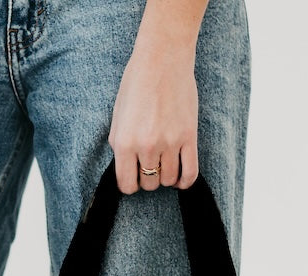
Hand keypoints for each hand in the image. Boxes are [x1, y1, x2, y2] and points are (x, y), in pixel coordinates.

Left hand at [108, 7, 204, 193]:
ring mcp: (170, 143)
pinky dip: (185, 181)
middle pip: (149, 184)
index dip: (129, 184)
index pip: (127, 185)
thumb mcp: (117, 118)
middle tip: (149, 164)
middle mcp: (147, 147)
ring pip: (168, 180)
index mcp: (125, 143)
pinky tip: (180, 180)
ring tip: (164, 164)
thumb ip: (119, 146)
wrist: (163, 58)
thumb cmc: (137, 84)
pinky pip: (190, 173)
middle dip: (147, 178)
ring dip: (165, 176)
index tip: (133, 177)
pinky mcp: (189, 137)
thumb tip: (125, 169)